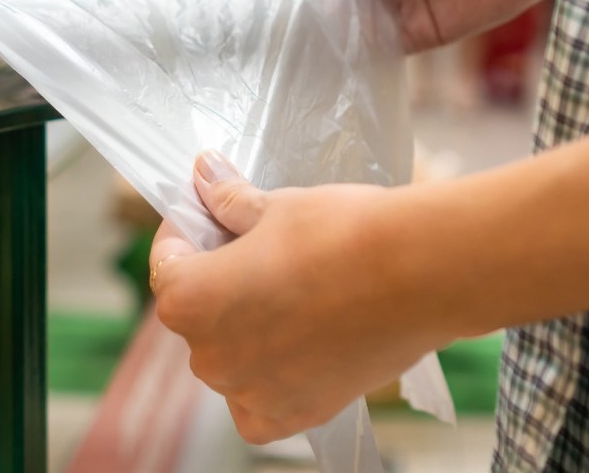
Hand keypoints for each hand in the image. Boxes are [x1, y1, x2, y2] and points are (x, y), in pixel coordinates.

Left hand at [151, 151, 454, 443]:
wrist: (420, 273)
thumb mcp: (275, 207)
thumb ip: (228, 203)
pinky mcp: (295, 415)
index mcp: (189, 300)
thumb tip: (204, 174)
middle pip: (198, 314)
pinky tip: (297, 352)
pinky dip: (270, 383)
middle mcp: (209, 357)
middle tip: (263, 254)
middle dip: (221, 284)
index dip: (188, 234)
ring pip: (230, 359)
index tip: (213, 218)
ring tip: (294, 295)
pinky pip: (260, 405)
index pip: (167, 262)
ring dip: (248, 331)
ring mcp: (251, 392)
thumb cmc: (343, 233)